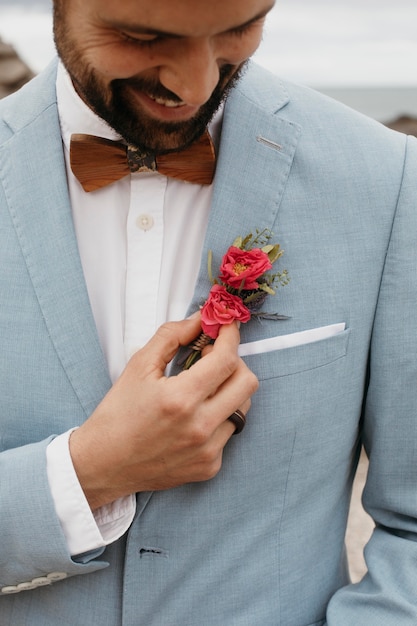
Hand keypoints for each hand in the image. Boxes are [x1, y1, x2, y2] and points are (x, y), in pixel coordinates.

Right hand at [69, 315, 258, 509]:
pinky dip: (218, 417)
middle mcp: (199, 427)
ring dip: (228, 390)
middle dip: (235, 362)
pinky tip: (194, 417)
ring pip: (242, 407)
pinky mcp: (210, 466)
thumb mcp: (139, 366)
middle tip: (212, 358)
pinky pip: (229, 432)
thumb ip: (172, 336)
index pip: (226, 359)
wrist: (104, 463)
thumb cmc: (118, 415)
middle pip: (247, 382)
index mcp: (181, 399)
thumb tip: (199, 320)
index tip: (227, 328)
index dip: (231, 337)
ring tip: (201, 389)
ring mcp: (207, 450)